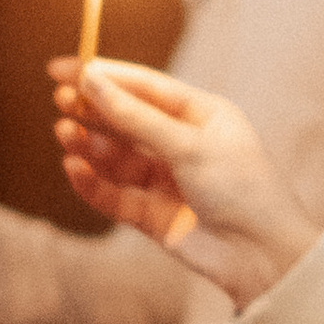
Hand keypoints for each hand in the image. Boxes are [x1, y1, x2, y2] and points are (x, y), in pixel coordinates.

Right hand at [52, 60, 320, 310]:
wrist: (262, 256)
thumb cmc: (241, 188)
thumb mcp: (188, 144)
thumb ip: (135, 116)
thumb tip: (93, 80)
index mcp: (201, 115)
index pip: (144, 87)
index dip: (103, 75)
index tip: (61, 68)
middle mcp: (181, 144)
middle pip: (126, 120)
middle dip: (93, 110)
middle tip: (61, 101)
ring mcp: (166, 180)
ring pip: (116, 157)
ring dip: (89, 145)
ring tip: (65, 134)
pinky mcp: (152, 215)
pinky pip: (114, 193)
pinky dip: (92, 181)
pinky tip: (74, 168)